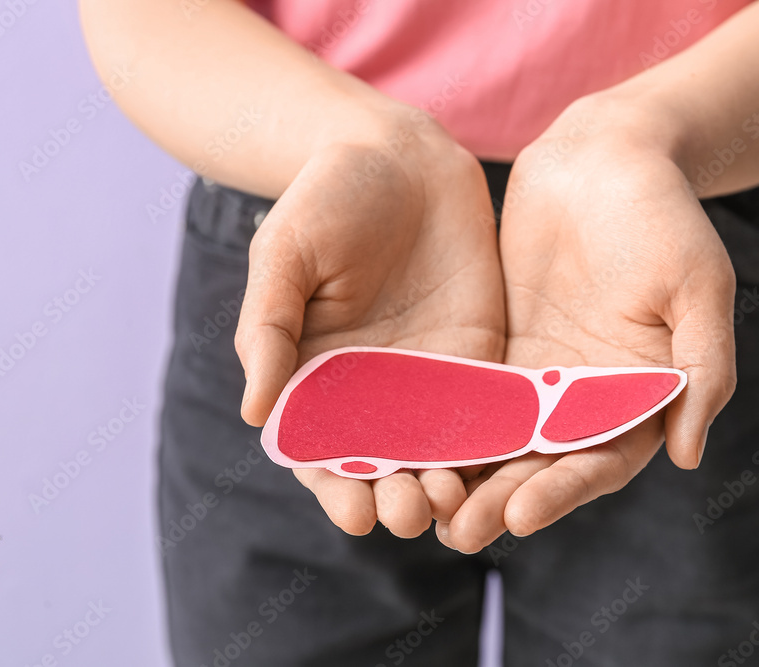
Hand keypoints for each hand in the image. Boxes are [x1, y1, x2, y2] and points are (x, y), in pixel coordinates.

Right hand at [234, 114, 504, 538]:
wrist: (401, 156)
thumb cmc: (327, 198)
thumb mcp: (285, 256)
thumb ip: (269, 329)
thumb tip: (255, 412)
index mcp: (315, 378)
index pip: (323, 454)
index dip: (337, 491)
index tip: (356, 515)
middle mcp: (372, 391)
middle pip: (385, 464)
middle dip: (396, 497)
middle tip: (410, 513)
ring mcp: (429, 378)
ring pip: (438, 451)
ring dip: (446, 485)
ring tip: (453, 502)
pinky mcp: (478, 356)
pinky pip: (487, 411)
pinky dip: (493, 445)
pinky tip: (504, 466)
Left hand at [439, 100, 736, 551]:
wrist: (606, 158)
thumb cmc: (664, 216)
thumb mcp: (700, 287)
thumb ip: (701, 369)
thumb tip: (688, 456)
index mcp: (643, 396)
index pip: (601, 462)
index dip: (563, 492)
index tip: (521, 513)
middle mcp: (589, 399)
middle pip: (542, 465)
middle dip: (502, 500)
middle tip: (458, 532)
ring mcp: (542, 378)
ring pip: (500, 442)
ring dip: (466, 478)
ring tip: (423, 509)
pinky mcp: (501, 351)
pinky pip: (470, 397)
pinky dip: (444, 427)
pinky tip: (405, 449)